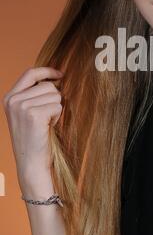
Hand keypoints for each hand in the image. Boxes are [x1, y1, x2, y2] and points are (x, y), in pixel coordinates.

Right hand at [2, 67, 63, 187]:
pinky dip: (58, 117)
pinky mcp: (33, 115)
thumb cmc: (35, 139)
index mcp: (9, 97)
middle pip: (47, 85)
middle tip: (47, 118)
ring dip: (56, 109)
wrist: (31, 163)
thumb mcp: (27, 112)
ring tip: (46, 124)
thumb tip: (55, 77)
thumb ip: (34, 94)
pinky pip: (58, 106)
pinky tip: (49, 128)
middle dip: (54, 100)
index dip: (47, 71)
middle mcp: (13, 100)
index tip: (60, 74)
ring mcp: (21, 107)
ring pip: (55, 95)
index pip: (30, 73)